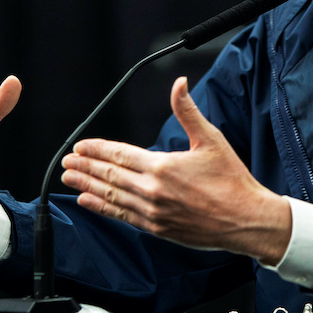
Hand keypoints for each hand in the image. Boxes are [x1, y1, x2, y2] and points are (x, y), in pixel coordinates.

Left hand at [60, 76, 290, 263]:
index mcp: (163, 166)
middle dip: (85, 167)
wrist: (245, 220)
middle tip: (66, 161)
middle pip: (109, 175)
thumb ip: (188, 111)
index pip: (120, 154)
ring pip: (111, 196)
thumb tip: (179, 84)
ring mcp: (152, 212)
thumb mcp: (211, 139)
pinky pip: (122, 216)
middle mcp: (152, 190)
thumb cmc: (232, 180)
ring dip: (87, 186)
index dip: (97, 149)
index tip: (80, 146)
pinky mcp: (157, 228)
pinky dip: (102, 208)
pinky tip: (89, 202)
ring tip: (69, 179)